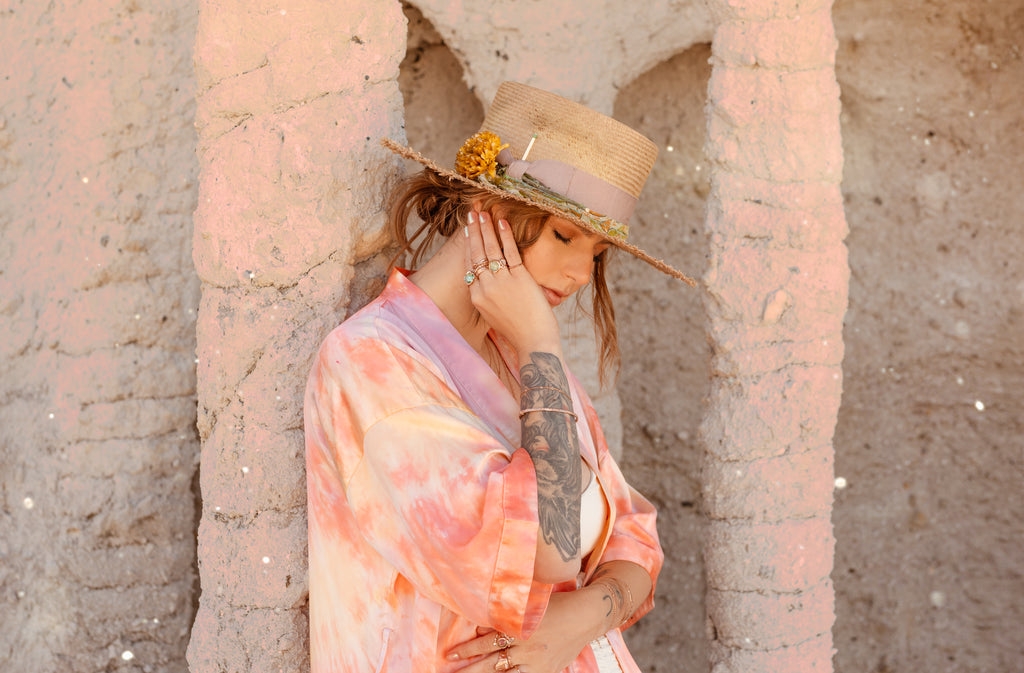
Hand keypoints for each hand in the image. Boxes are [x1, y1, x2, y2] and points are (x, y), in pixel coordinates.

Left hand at [446, 592, 598, 672]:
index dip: (468, 649)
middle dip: (470, 671)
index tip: (450, 655)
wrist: (585, 617)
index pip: (487, 642)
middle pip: (491, 664)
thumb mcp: (528, 605)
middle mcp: (526, 648)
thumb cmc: (555, 605)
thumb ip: (506, 613)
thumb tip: (480, 622)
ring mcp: (536, 664)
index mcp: (519, 629)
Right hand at [464, 208, 560, 356]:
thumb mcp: (494, 314)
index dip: (468, 245)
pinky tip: (502, 222)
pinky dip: (505, 235)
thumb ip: (489, 296)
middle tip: (471, 212)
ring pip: (490, 249)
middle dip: (474, 230)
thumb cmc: (517, 330)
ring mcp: (501, 282)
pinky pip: (510, 252)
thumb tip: (490, 281)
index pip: (469, 264)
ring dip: (486, 228)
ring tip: (482, 212)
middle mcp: (485, 287)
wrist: (534, 342)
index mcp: (477, 297)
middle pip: (476, 253)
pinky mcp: (519, 278)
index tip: (468, 231)